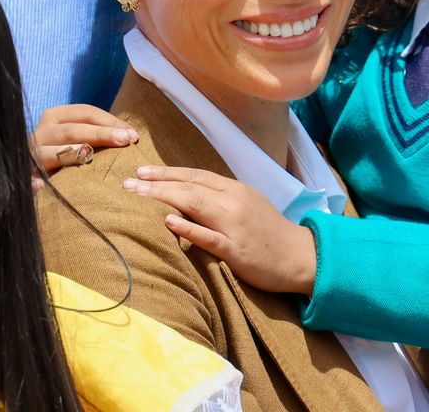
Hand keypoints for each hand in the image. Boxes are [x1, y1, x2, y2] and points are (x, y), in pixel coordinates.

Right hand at [31, 103, 139, 174]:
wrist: (25, 168)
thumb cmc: (63, 150)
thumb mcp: (76, 135)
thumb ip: (96, 132)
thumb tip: (132, 136)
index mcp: (56, 116)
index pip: (86, 113)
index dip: (111, 122)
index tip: (133, 135)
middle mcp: (41, 132)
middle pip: (73, 130)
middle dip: (100, 134)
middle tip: (126, 140)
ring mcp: (32, 154)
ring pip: (52, 153)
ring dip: (72, 154)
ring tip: (89, 156)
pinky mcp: (26, 176)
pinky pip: (30, 180)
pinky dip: (35, 183)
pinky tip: (41, 186)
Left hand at [124, 165, 317, 294]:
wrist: (300, 256)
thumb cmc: (269, 232)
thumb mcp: (247, 205)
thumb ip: (220, 199)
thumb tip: (189, 195)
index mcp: (235, 190)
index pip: (195, 175)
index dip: (167, 172)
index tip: (141, 171)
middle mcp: (233, 201)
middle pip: (189, 186)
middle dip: (156, 182)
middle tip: (128, 182)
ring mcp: (235, 225)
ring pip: (195, 204)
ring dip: (163, 197)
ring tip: (137, 194)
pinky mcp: (237, 250)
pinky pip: (209, 237)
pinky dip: (188, 228)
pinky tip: (168, 221)